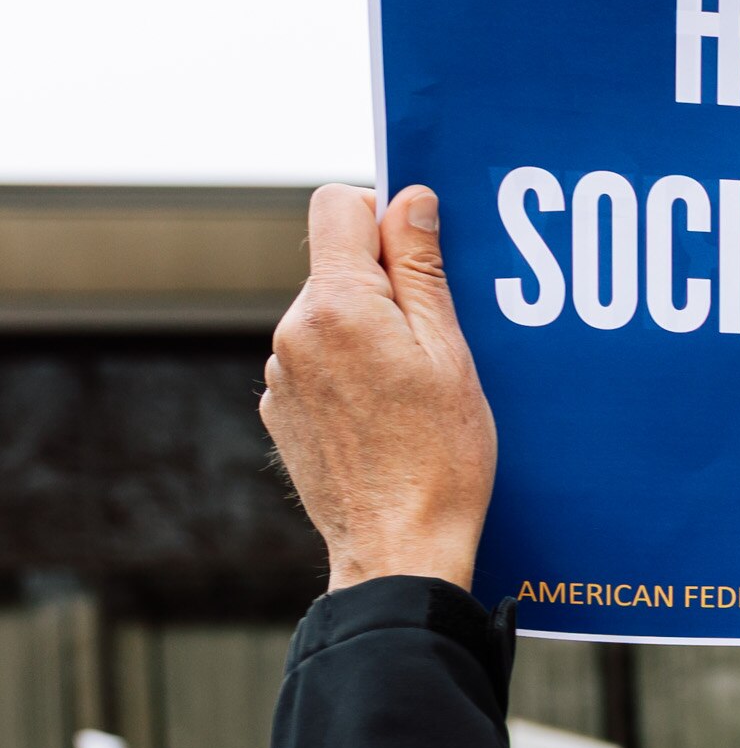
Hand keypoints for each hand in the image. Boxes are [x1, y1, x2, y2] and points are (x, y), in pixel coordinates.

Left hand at [262, 186, 496, 590]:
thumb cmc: (440, 460)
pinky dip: (351, 373)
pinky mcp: (280, 411)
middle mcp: (293, 332)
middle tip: (438, 340)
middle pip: (336, 266)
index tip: (421, 254)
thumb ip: (423, 270)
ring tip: (416, 390)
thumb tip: (411, 199)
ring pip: (328, 318)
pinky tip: (388, 417)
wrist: (398, 548)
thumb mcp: (450, 355)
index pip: (338, 205)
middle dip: (386, 286)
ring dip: (369, 333)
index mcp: (338, 307)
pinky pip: (317, 363)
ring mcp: (280, 374)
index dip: (383, 214)